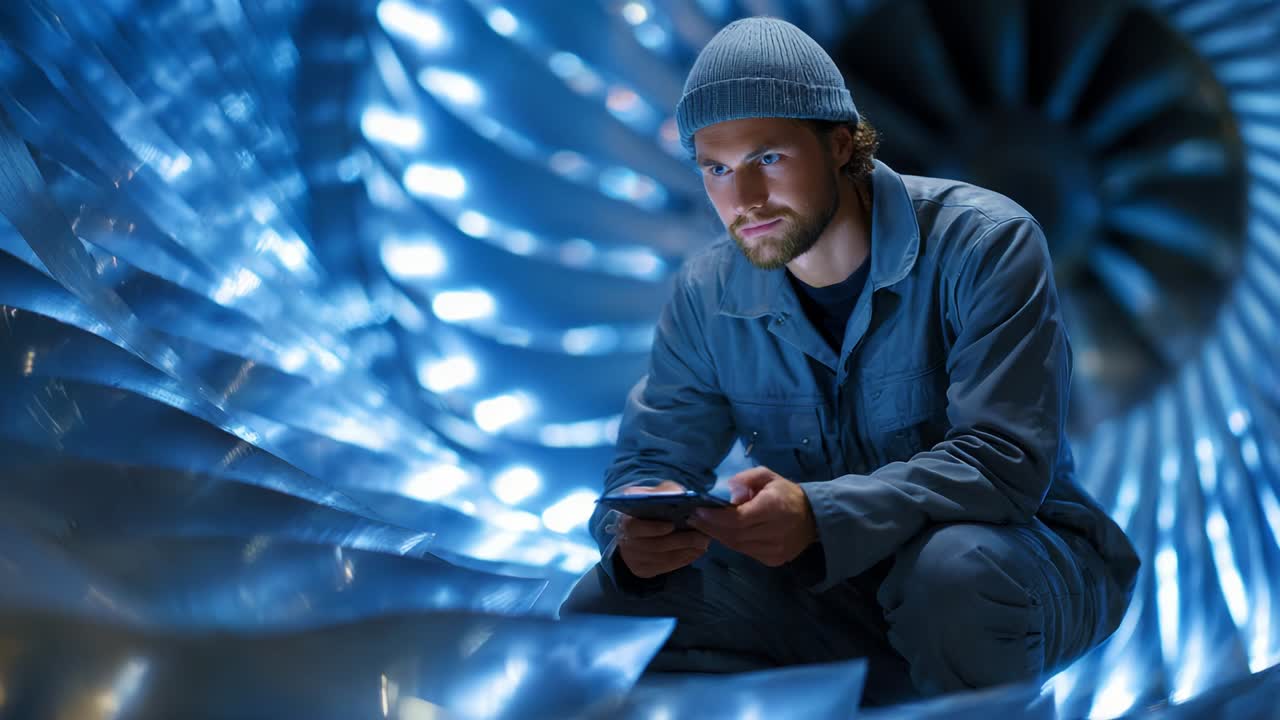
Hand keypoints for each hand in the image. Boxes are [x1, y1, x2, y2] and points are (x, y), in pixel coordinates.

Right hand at [608, 481, 711, 578]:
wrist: (642, 523)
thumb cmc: (653, 505)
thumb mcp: (658, 492)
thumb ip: (668, 492)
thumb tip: (684, 498)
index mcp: (624, 517)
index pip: (634, 527)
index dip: (654, 528)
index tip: (672, 525)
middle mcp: (623, 539)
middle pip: (653, 546)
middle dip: (680, 541)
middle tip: (702, 537)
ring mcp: (631, 557)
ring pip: (663, 559)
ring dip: (686, 551)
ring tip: (703, 543)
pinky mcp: (641, 569)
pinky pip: (666, 568)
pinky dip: (684, 560)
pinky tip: (696, 551)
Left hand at [688, 467, 815, 566]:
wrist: (813, 519)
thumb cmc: (785, 494)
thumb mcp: (767, 476)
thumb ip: (746, 479)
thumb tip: (727, 491)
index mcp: (774, 508)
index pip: (738, 518)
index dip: (715, 517)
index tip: (697, 510)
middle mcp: (775, 532)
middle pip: (734, 534)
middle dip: (710, 527)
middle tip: (693, 518)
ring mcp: (774, 550)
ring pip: (736, 546)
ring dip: (717, 536)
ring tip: (703, 525)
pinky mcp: (773, 560)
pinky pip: (744, 552)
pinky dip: (731, 542)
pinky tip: (723, 533)